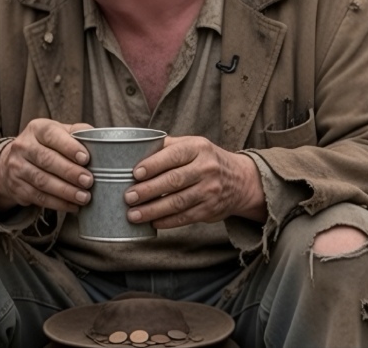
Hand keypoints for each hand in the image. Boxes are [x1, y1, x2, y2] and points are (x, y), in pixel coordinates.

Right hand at [0, 118, 93, 213]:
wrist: (11, 162)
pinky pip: (38, 197)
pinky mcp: (16, 187)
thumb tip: (100, 139)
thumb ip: (77, 133)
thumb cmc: (45, 146)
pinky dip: (58, 203)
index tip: (86, 158)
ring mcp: (17, 167)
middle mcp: (23, 146)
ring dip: (65, 191)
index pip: (52, 135)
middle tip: (88, 181)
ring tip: (84, 197)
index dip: (69, 147)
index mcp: (36, 129)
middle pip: (46, 160)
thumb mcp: (58, 133)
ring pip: (42, 181)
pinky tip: (73, 206)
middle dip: (70, 172)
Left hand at [123, 136, 265, 228]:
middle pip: (173, 181)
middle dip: (148, 190)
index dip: (153, 165)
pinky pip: (185, 217)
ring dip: (153, 210)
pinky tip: (152, 222)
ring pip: (177, 202)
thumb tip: (135, 151)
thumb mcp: (193, 145)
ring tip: (133, 214)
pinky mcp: (210, 209)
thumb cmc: (206, 159)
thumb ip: (168, 146)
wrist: (240, 180)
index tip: (135, 173)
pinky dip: (167, 221)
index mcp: (198, 147)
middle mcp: (207, 168)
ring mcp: (210, 190)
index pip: (173, 155)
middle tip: (128, 197)